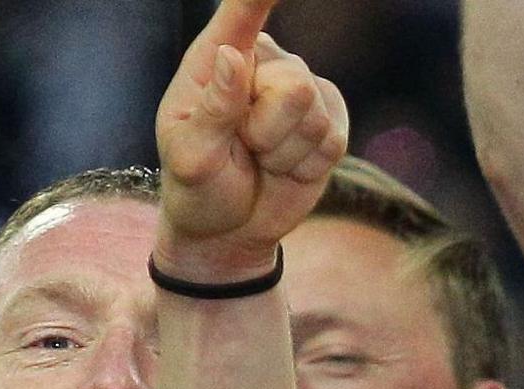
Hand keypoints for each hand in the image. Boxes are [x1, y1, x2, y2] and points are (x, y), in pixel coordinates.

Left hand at [152, 0, 351, 285]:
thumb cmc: (197, 187)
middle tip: (243, 147)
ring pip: (314, 115)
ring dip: (285, 153)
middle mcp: (262, 64)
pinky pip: (333, 140)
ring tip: (260, 159)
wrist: (228, 231)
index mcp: (215, 60)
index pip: (240, 13)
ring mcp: (300, 89)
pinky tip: (284, 168)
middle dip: (268, 131)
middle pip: (292, 84)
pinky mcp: (329, 120)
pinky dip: (306, 166)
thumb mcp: (190, 156)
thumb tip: (232, 55)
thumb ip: (212, 109)